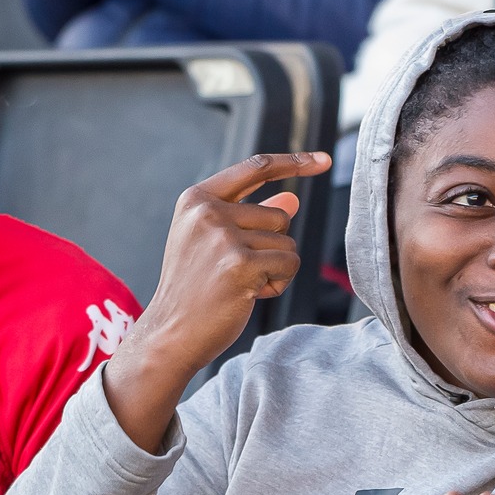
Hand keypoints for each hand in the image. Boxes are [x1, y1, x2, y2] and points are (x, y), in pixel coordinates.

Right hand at [103, 151, 329, 450]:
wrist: (170, 334)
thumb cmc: (196, 290)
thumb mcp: (215, 244)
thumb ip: (251, 217)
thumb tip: (292, 199)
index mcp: (197, 199)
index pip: (256, 167)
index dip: (295, 162)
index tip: (325, 160)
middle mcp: (208, 211)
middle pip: (280, 216)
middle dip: (272, 246)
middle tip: (238, 271)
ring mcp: (223, 236)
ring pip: (287, 243)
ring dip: (275, 268)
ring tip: (240, 284)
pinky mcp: (240, 264)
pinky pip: (289, 264)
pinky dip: (279, 283)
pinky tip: (250, 295)